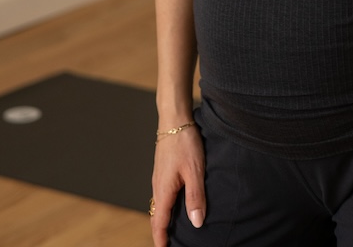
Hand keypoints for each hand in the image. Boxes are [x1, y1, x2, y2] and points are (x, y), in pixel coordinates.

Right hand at [151, 124, 205, 244]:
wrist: (175, 119)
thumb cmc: (184, 143)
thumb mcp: (195, 171)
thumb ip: (196, 198)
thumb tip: (196, 223)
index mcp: (163, 190)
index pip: (159, 222)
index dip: (161, 239)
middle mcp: (157, 186)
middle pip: (156, 216)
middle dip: (161, 232)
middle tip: (168, 244)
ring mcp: (159, 178)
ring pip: (158, 205)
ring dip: (163, 219)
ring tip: (172, 230)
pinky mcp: (163, 170)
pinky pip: (161, 195)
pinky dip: (165, 206)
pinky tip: (175, 205)